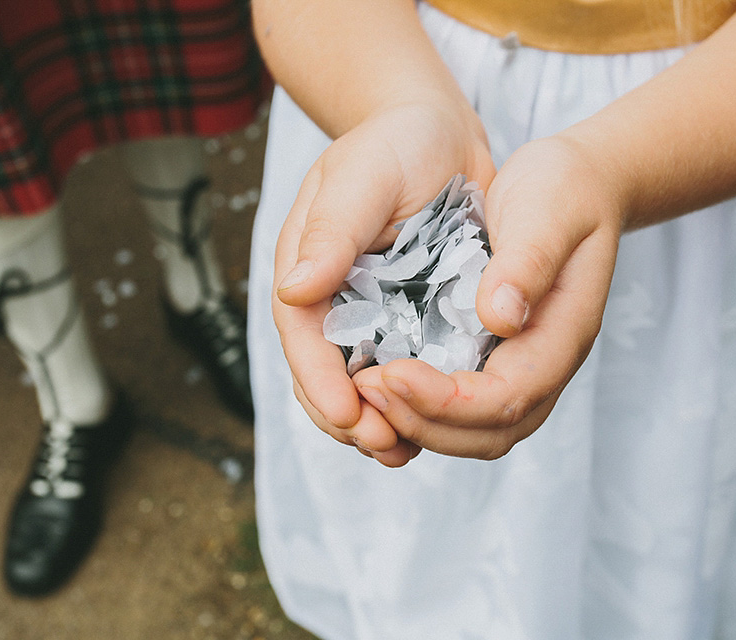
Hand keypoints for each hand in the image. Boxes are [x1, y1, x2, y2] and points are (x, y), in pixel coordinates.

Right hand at [273, 100, 494, 466]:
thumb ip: (332, 228)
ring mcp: (369, 312)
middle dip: (348, 416)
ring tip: (403, 450)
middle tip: (383, 444)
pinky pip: (402, 370)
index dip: (319, 381)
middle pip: (325, 372)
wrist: (439, 135)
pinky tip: (429, 428)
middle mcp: (332, 298)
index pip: (302, 335)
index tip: (346, 415)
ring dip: (378, 421)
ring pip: (361, 382)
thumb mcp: (362, 175)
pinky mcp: (408, 318)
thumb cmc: (395, 144)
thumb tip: (295, 288)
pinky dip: (411, 403)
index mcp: (308, 267)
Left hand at [351, 134, 623, 459]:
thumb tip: (500, 317)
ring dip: (418, 423)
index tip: (390, 373)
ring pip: (474, 431)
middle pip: (490, 432)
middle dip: (423, 422)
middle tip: (365, 388)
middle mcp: (545, 363)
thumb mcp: (549, 209)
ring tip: (364, 390)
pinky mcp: (498, 359)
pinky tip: (379, 380)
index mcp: (562, 333)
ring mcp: (523, 366)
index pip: (508, 397)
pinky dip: (420, 409)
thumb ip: (529, 260)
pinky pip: (462, 409)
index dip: (446, 401)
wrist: (579, 185)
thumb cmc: (564, 191)